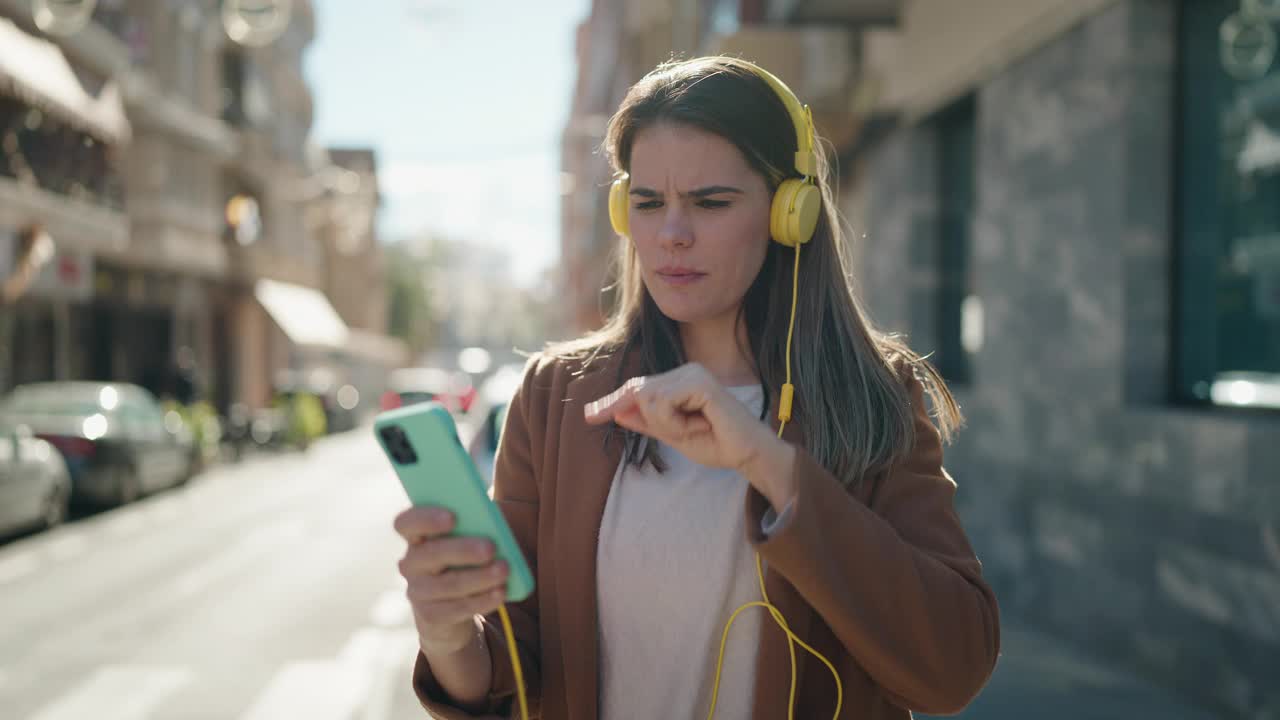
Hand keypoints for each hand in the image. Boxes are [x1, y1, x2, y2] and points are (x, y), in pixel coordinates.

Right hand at [394, 506, 508, 656]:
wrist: (451, 607)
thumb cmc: (464, 560)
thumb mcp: (464, 540)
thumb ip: (472, 528)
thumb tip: (493, 526)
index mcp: (416, 536)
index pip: (406, 523)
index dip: (426, 519)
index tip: (452, 517)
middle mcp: (411, 563)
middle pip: (431, 554)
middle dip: (463, 550)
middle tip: (490, 548)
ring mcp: (418, 591)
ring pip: (448, 584)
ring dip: (479, 577)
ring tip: (504, 570)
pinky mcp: (430, 616)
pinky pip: (458, 608)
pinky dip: (483, 600)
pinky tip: (500, 592)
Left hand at [583, 363, 795, 505]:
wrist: (747, 454)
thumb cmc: (716, 444)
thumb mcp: (673, 435)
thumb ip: (647, 422)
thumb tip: (617, 411)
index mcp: (679, 380)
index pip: (638, 388)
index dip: (612, 402)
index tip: (589, 416)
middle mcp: (685, 371)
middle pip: (639, 392)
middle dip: (652, 420)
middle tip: (687, 431)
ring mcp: (693, 373)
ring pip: (649, 399)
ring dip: (667, 425)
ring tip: (695, 429)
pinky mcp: (700, 382)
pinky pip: (664, 403)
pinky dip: (675, 423)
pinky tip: (699, 425)